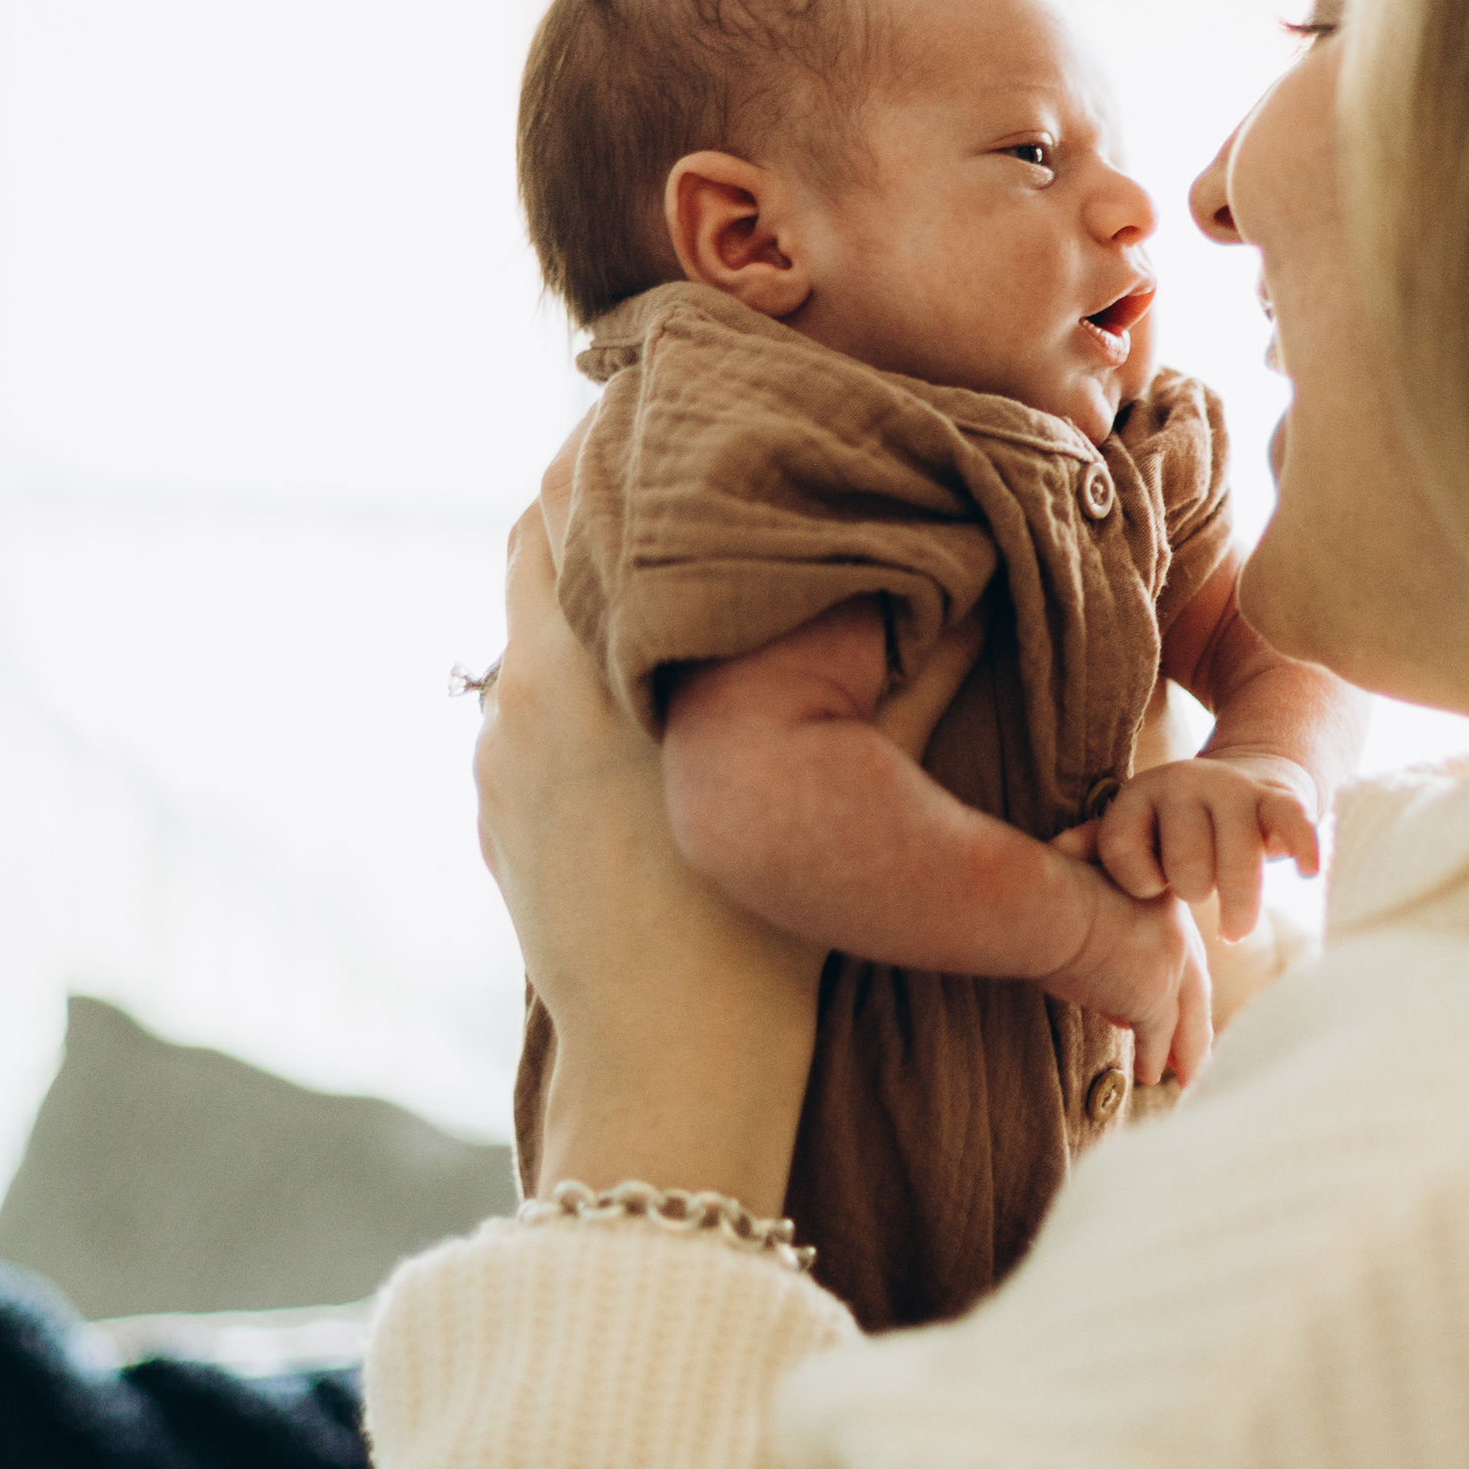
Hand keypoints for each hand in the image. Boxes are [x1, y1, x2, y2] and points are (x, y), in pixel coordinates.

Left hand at [476, 430, 824, 1216]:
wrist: (673, 1076)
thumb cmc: (768, 935)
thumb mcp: (848, 776)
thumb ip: (899, 662)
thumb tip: (968, 563)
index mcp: (593, 663)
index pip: (582, 488)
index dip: (635, 431)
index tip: (686, 392)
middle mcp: (526, 696)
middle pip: (543, 534)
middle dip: (610, 495)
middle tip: (691, 458)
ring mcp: (500, 763)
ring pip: (532, 622)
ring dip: (592, 584)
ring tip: (678, 566)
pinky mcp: (500, 819)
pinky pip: (527, 705)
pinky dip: (576, 669)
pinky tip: (649, 686)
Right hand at [1037, 843, 1213, 1088]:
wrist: (1039, 901)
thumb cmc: (1044, 895)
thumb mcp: (1089, 910)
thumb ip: (1111, 941)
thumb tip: (1118, 993)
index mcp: (1164, 895)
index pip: (1181, 947)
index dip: (1182, 981)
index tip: (1179, 1004)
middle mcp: (1179, 925)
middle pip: (1195, 985)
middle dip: (1196, 1022)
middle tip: (1197, 1053)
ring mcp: (1171, 960)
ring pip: (1186, 1016)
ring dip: (1186, 1051)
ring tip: (1186, 1075)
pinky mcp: (1153, 994)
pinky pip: (1156, 1036)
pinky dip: (1152, 1059)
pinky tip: (1148, 1076)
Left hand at [1095, 750, 1321, 941]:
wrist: (1242, 781)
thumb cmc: (1174, 826)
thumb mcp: (1132, 827)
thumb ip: (1094, 845)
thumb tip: (1055, 851)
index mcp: (1139, 794)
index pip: (1124, 855)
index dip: (1139, 884)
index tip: (1154, 887)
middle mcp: (1183, 784)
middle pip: (1188, 867)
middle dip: (1196, 891)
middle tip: (1200, 895)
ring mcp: (1233, 789)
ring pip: (1238, 859)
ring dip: (1240, 902)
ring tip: (1234, 929)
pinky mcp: (1277, 796)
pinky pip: (1292, 822)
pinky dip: (1302, 847)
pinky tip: (1307, 873)